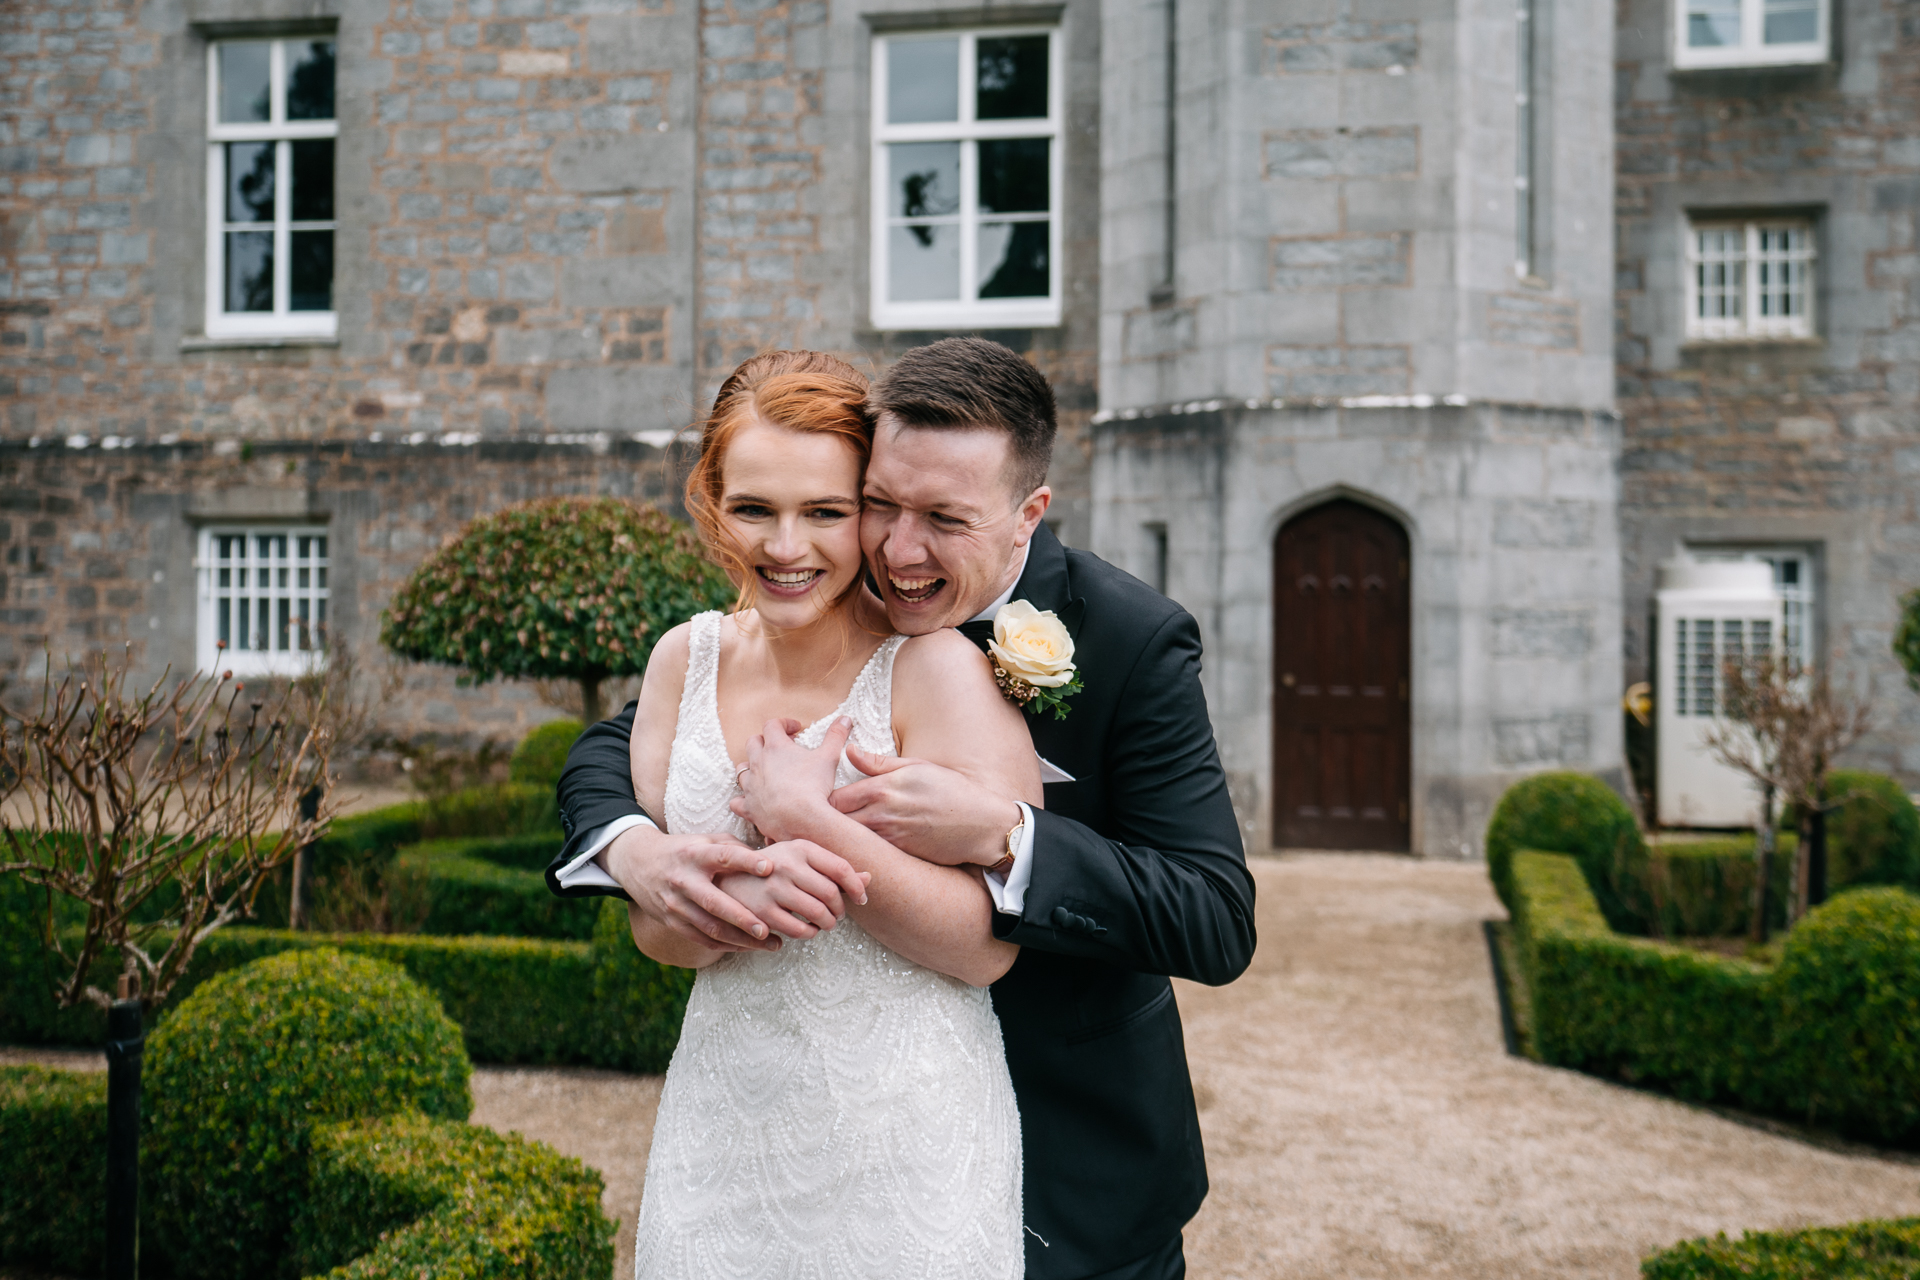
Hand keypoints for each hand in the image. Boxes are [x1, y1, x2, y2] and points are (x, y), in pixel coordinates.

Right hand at [599, 823, 860, 952]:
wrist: (638, 864)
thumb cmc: (684, 851)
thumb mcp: (703, 841)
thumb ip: (733, 848)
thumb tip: (768, 857)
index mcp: (694, 855)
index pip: (723, 857)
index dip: (746, 862)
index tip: (770, 867)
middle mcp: (684, 880)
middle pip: (714, 903)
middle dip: (742, 918)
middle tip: (767, 929)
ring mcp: (676, 904)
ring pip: (710, 927)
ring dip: (741, 939)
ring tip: (771, 943)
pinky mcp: (673, 922)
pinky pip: (703, 938)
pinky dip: (728, 945)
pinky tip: (751, 947)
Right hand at [717, 839, 872, 939]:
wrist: (729, 877)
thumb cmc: (774, 867)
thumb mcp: (801, 858)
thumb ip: (834, 868)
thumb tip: (870, 878)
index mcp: (801, 848)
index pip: (841, 868)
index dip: (857, 887)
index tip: (862, 898)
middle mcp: (788, 865)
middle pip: (832, 895)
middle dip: (840, 910)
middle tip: (838, 915)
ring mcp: (774, 889)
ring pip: (818, 915)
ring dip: (827, 924)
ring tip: (825, 923)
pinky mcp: (764, 912)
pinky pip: (799, 931)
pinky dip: (808, 934)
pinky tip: (806, 929)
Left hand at [730, 717, 851, 843]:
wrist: (801, 818)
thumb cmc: (814, 786)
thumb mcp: (829, 757)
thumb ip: (836, 736)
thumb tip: (845, 719)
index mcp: (775, 747)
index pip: (772, 725)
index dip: (784, 723)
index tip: (796, 729)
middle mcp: (758, 763)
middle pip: (753, 743)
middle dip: (765, 741)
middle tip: (781, 748)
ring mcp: (751, 786)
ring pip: (742, 770)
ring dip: (752, 767)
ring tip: (765, 771)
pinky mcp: (749, 807)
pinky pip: (737, 801)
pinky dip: (742, 799)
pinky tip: (751, 800)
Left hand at [830, 746, 1023, 867]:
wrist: (981, 824)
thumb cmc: (952, 790)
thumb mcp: (916, 766)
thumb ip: (879, 763)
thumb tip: (849, 751)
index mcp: (883, 787)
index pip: (834, 797)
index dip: (821, 801)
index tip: (817, 802)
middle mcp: (881, 814)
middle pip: (835, 822)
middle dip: (823, 823)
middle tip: (815, 823)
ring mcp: (889, 837)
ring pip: (849, 841)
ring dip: (839, 839)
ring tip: (830, 838)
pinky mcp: (899, 854)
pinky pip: (869, 854)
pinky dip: (860, 852)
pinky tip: (856, 851)